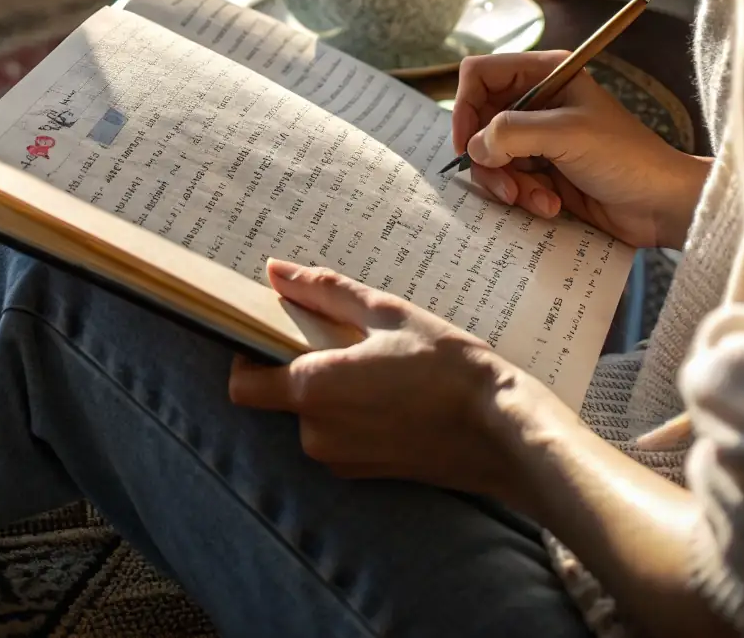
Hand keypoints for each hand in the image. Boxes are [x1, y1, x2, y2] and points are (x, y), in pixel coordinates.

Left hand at [228, 259, 567, 506]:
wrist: (501, 431)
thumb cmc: (446, 367)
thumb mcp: (386, 313)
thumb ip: (323, 291)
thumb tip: (275, 270)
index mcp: (312, 390)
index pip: (242, 384)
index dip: (246, 355)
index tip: (271, 329)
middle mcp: (316, 433)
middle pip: (279, 395)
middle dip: (299, 364)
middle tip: (343, 334)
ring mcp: (341, 459)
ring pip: (311, 415)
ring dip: (329, 388)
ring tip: (377, 360)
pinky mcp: (365, 473)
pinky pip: (338, 435)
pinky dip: (351, 411)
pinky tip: (390, 390)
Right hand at [452, 51, 710, 249]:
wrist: (661, 205)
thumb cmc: (626, 157)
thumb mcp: (567, 134)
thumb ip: (513, 132)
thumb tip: (476, 146)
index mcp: (545, 74)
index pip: (480, 75)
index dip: (465, 106)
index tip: (469, 144)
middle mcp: (537, 101)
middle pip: (479, 120)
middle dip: (489, 157)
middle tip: (506, 184)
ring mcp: (538, 137)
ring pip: (490, 155)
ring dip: (508, 183)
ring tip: (538, 198)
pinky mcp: (542, 169)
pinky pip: (508, 179)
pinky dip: (523, 195)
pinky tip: (551, 205)